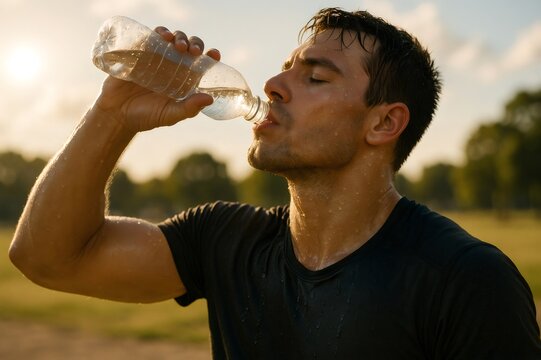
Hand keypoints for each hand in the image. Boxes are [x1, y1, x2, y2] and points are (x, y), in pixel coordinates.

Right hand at [93, 27, 221, 132]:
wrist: (116, 114)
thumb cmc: (146, 117)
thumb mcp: (169, 115)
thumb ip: (189, 109)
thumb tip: (210, 99)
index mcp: (184, 80)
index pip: (201, 63)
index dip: (210, 56)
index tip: (214, 54)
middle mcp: (172, 66)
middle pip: (189, 47)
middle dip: (194, 43)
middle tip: (193, 51)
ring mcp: (156, 58)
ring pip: (172, 39)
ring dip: (178, 36)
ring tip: (177, 44)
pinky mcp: (139, 53)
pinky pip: (150, 37)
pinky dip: (158, 33)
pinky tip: (163, 36)